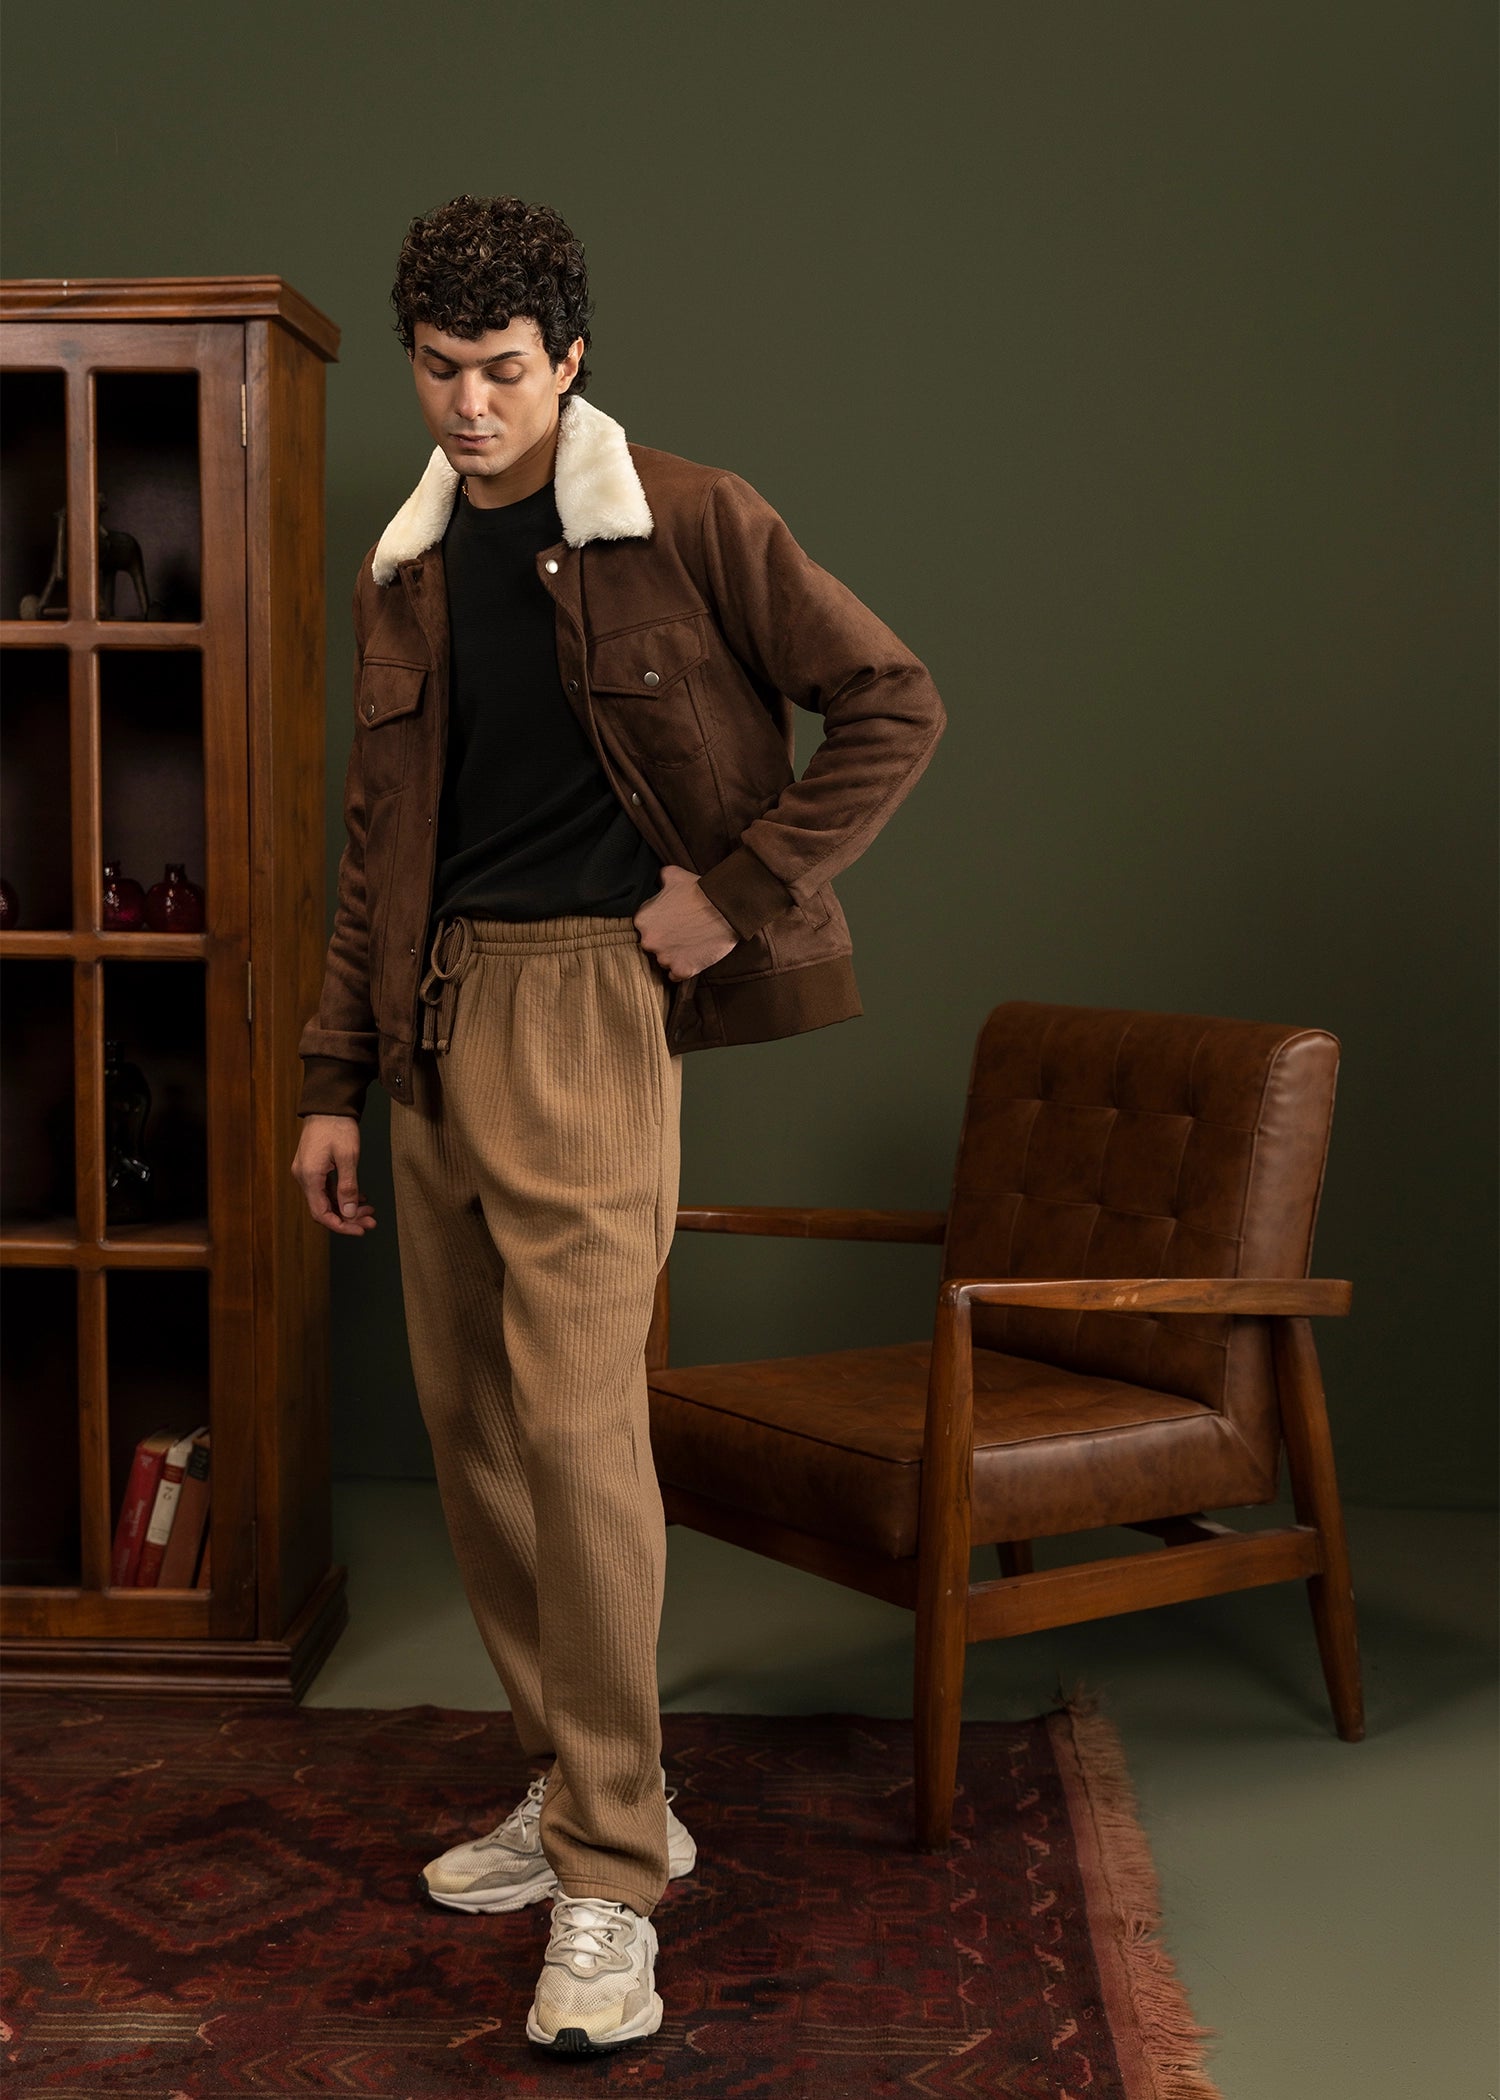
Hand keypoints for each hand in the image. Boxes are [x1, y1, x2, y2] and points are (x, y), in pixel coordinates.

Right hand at [292, 1114, 377, 1235]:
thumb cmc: (337, 1126)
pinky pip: (326, 1189)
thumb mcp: (348, 1157)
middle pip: (324, 1209)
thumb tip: (348, 1213)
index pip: (321, 1213)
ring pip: (326, 1200)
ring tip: (369, 1209)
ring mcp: (307, 1172)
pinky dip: (342, 1195)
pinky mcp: (313, 1167)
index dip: (341, 1226)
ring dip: (347, 1207)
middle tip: (371, 1220)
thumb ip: (348, 1187)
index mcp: (309, 1177)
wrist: (328, 1104)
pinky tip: (359, 1197)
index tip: (360, 1230)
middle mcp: (304, 1177)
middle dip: (348, 1217)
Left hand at [634, 864, 738, 980]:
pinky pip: (676, 976)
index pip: (644, 928)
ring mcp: (665, 958)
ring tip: (691, 944)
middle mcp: (649, 941)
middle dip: (665, 941)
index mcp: (643, 920)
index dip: (659, 924)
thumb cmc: (700, 890)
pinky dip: (683, 968)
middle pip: (652, 946)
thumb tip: (656, 879)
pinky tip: (694, 956)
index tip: (672, 922)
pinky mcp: (682, 970)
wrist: (726, 908)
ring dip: (674, 955)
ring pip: (663, 962)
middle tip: (682, 933)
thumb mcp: (674, 875)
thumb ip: (659, 878)